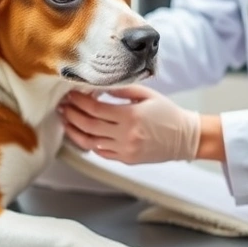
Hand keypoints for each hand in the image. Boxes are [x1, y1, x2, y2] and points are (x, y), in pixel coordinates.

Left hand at [58, 85, 200, 164]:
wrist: (185, 138)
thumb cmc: (167, 113)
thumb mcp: (146, 95)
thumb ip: (121, 90)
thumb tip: (98, 87)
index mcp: (130, 116)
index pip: (95, 108)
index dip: (79, 101)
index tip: (70, 94)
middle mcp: (126, 135)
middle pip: (89, 125)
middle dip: (72, 114)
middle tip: (62, 106)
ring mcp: (125, 150)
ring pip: (91, 142)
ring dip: (74, 131)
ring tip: (65, 120)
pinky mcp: (127, 160)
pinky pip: (102, 153)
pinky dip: (89, 143)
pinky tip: (81, 134)